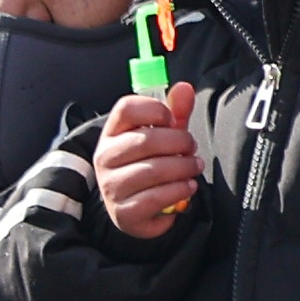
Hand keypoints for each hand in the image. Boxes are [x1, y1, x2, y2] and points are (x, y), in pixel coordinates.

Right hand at [91, 83, 200, 239]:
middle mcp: (105, 158)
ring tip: (194, 167)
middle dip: (179, 142)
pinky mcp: (124, 212)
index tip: (172, 120)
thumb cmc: (150, 165)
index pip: (126, 108)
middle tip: (192, 148)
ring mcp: (111, 186)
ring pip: (153, 170)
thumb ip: (175, 113)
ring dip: (183, 167)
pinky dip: (179, 190)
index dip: (155, 109)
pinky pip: (156, 197)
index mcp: (112, 133)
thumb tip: (185, 88)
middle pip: (145, 140)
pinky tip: (188, 186)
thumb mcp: (163, 137)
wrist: (136, 210)